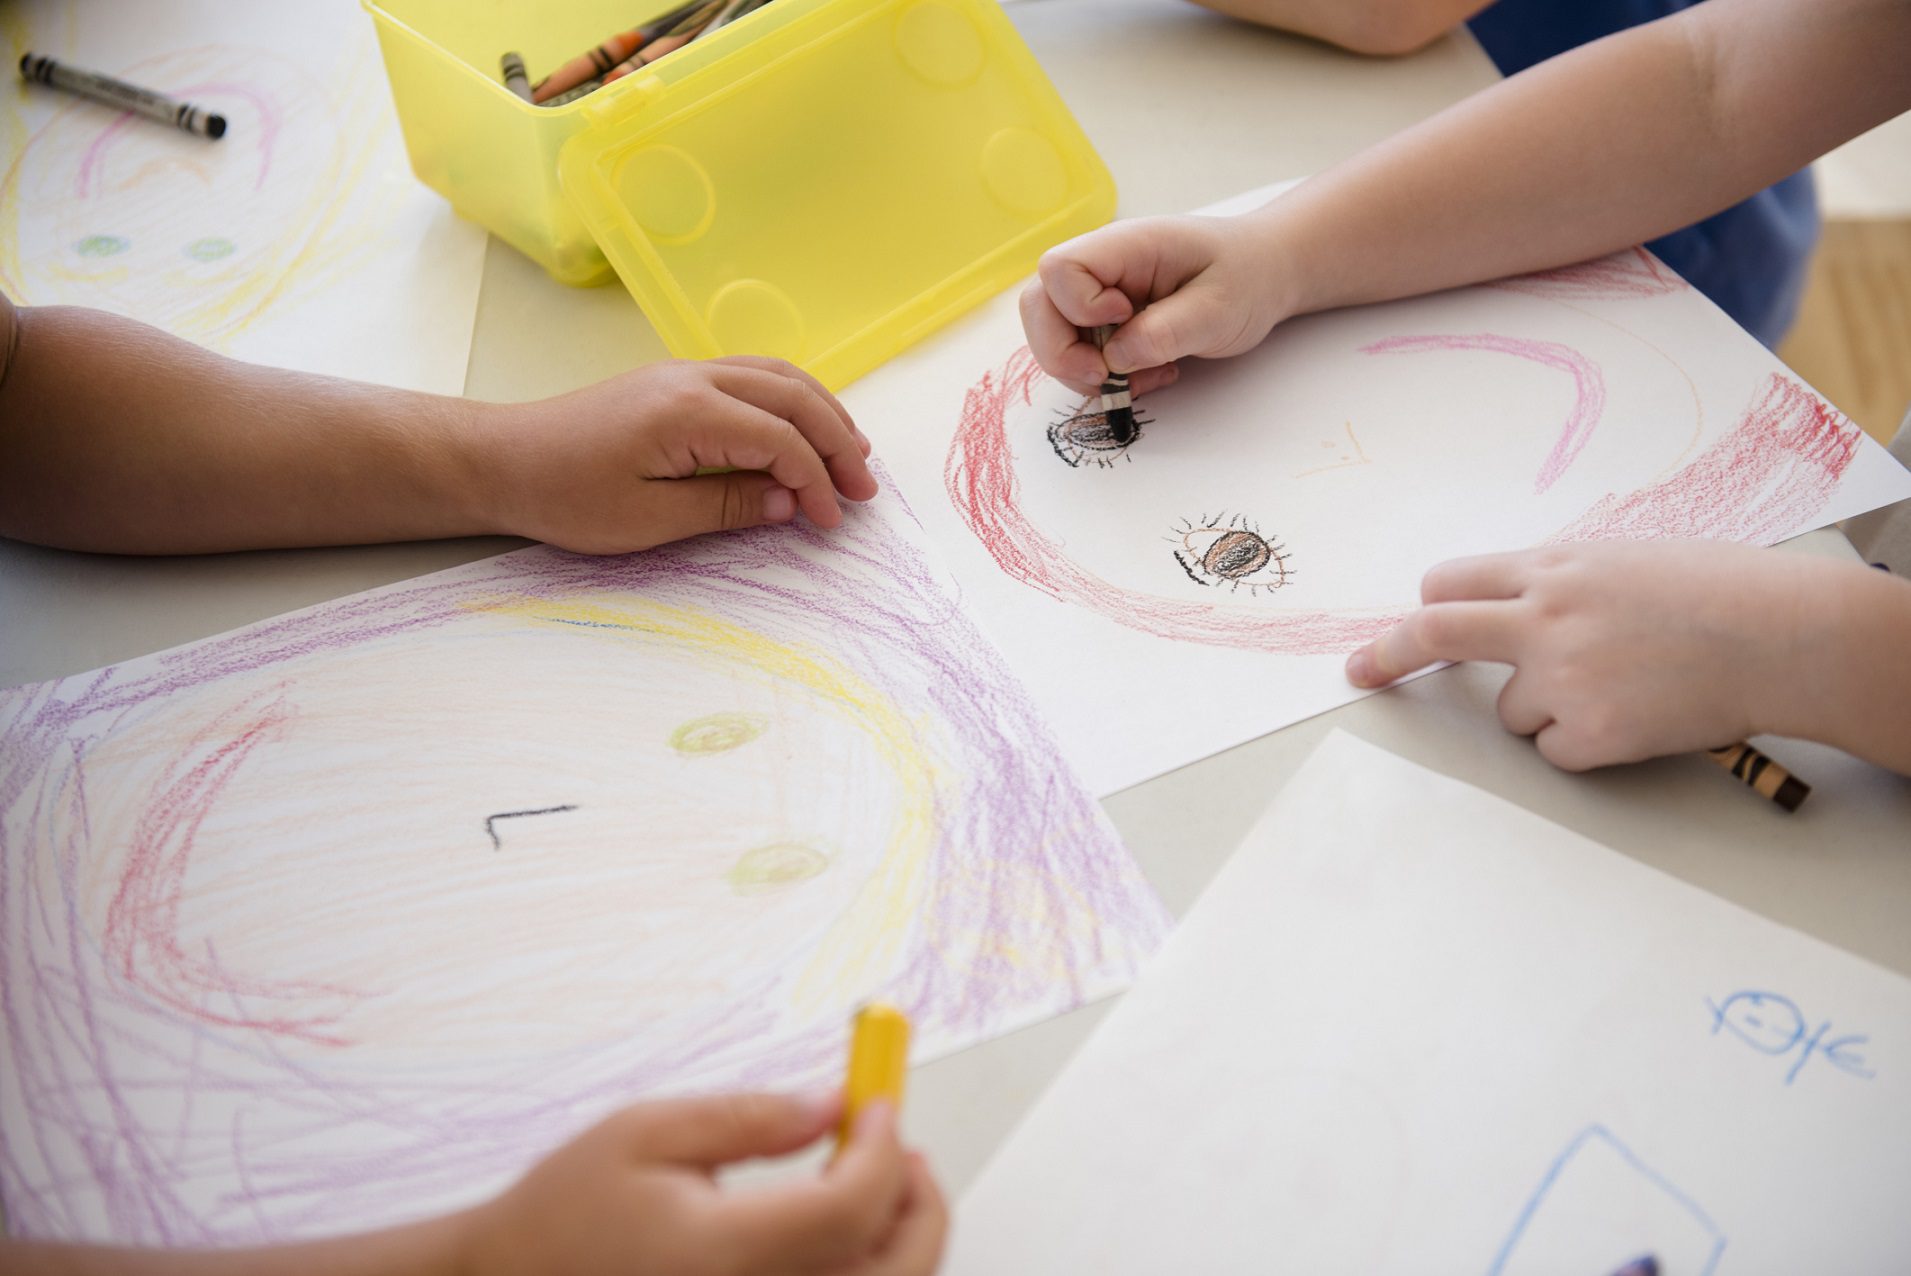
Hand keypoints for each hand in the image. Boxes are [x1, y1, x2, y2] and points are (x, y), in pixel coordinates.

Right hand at [460, 1092, 945, 1275]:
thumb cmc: (563, 1216)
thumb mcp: (646, 1134)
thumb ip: (748, 1118)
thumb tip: (833, 1105)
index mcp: (726, 1258)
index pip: (852, 1209)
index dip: (882, 1148)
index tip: (877, 1103)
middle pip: (898, 1272)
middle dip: (919, 1203)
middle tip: (900, 1148)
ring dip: (898, 1242)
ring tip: (873, 1185)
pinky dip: (861, 1272)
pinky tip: (837, 1233)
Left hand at [478, 357, 878, 554]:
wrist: (504, 460)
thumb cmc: (565, 496)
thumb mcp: (647, 520)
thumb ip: (725, 505)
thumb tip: (787, 501)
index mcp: (688, 412)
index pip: (780, 440)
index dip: (816, 481)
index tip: (831, 521)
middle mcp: (695, 378)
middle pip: (794, 397)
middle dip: (838, 441)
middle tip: (865, 489)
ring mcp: (685, 371)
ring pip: (779, 376)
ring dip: (823, 412)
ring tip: (853, 453)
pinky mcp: (676, 379)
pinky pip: (754, 375)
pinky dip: (792, 399)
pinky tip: (805, 426)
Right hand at [1018, 214, 1289, 399]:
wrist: (1263, 275)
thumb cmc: (1246, 278)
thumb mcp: (1218, 308)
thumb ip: (1166, 332)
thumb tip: (1114, 358)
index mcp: (1127, 245)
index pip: (1060, 268)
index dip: (1078, 307)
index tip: (1124, 321)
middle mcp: (1102, 265)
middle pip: (1038, 304)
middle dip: (1061, 353)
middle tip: (1106, 376)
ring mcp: (1098, 293)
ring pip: (1051, 333)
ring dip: (1082, 370)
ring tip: (1138, 378)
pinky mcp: (1103, 319)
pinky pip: (1077, 351)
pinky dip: (1101, 376)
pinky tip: (1142, 375)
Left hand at [1342, 541, 1838, 770]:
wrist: (1782, 636)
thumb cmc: (1716, 592)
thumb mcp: (1624, 560)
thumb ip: (1558, 582)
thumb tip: (1507, 603)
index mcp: (1553, 569)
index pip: (1452, 584)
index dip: (1426, 607)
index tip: (1397, 626)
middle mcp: (1544, 619)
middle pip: (1435, 634)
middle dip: (1387, 654)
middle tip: (1359, 671)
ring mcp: (1563, 678)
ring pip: (1510, 710)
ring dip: (1545, 707)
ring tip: (1621, 685)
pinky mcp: (1589, 733)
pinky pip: (1552, 748)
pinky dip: (1581, 742)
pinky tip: (1635, 715)